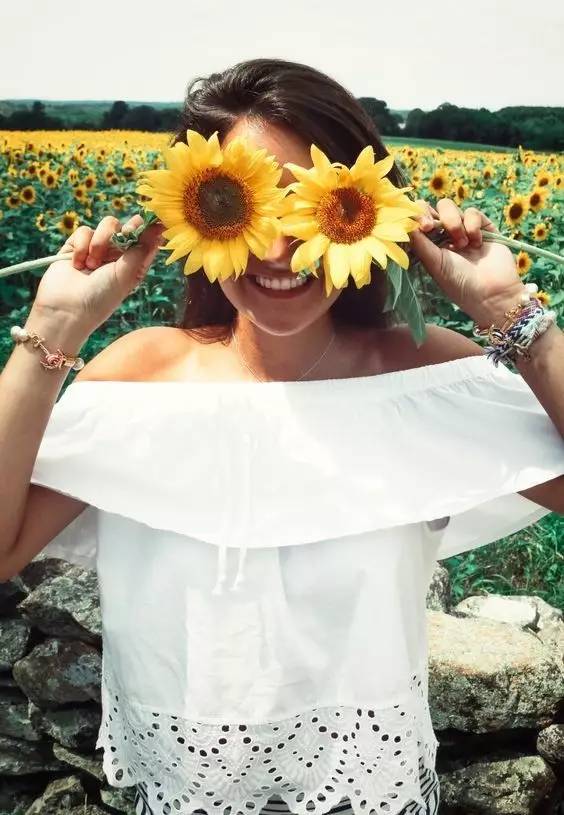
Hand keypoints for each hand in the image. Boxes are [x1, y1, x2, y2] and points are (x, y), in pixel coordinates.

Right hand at [32, 214, 164, 335]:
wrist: (66, 309)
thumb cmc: (101, 298)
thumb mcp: (126, 275)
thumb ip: (141, 250)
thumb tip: (160, 227)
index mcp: (134, 263)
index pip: (146, 239)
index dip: (150, 228)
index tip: (154, 220)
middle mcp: (117, 255)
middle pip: (127, 226)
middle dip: (126, 230)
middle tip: (125, 236)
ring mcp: (96, 249)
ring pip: (107, 224)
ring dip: (100, 243)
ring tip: (92, 266)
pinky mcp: (76, 246)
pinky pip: (84, 231)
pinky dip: (82, 247)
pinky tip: (78, 265)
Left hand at [409, 197, 526, 326]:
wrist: (492, 292)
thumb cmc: (459, 283)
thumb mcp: (434, 263)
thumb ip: (419, 243)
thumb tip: (404, 222)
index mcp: (430, 245)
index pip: (418, 220)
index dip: (417, 216)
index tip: (424, 227)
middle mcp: (445, 235)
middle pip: (432, 208)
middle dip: (432, 215)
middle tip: (431, 228)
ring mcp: (463, 229)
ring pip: (450, 207)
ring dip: (453, 223)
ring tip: (462, 244)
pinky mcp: (483, 226)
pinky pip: (472, 212)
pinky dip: (472, 225)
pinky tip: (476, 243)